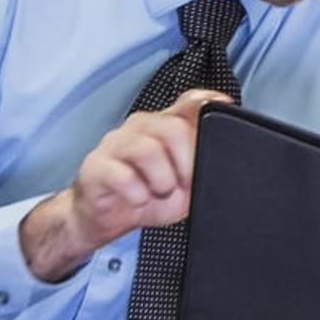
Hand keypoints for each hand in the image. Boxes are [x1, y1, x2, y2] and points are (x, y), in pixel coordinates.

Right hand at [22, 89, 227, 280]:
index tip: (223, 105)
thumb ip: (201, 165)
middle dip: (186, 163)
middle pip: (172, 128)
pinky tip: (138, 200)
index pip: (188, 101)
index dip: (206, 101)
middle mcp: (140, 127)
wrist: (103, 218)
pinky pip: (122, 175)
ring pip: (148, 150)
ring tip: (159, 193)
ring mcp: (115, 144)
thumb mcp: (184, 184)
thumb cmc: (145, 195)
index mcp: (164, 126)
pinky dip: (137, 193)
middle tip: (183, 184)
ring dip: (162, 180)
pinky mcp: (96, 166)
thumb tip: (223, 157)